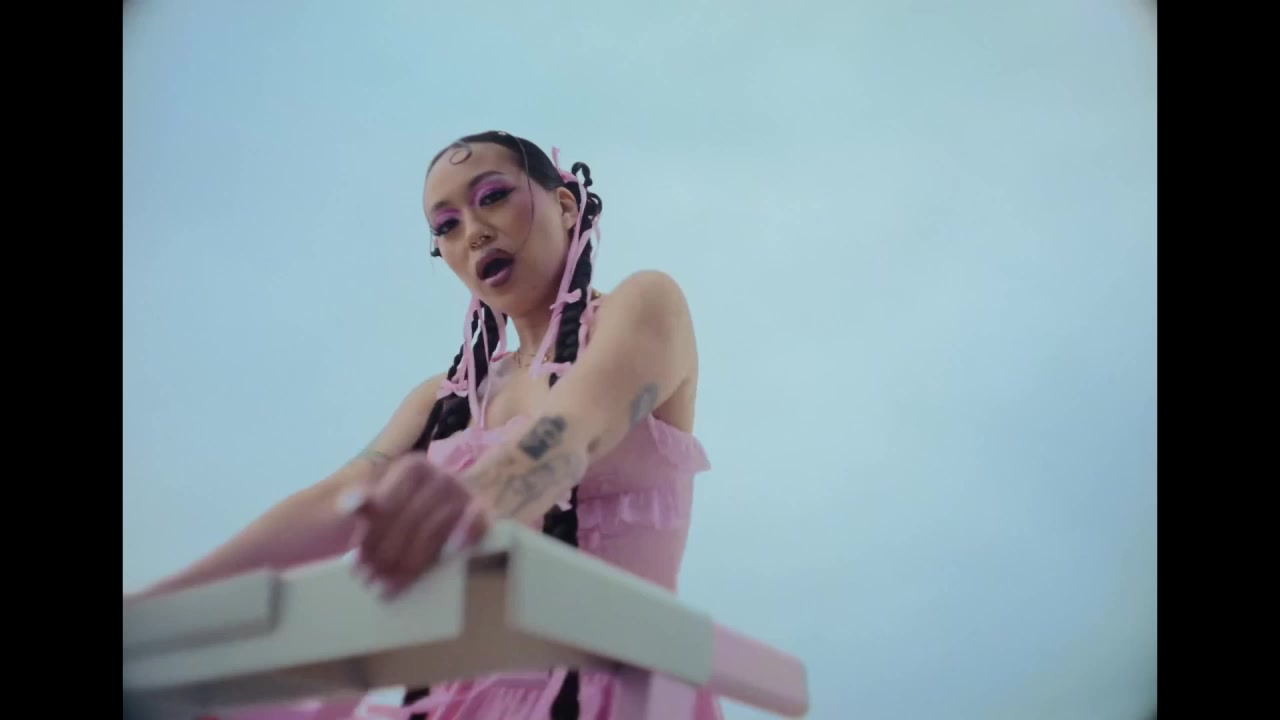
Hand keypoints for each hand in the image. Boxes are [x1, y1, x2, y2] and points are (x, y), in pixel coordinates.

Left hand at [344, 452, 489, 599]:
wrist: (450, 508)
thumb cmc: (408, 512)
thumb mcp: (380, 503)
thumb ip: (364, 503)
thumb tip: (348, 505)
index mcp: (413, 468)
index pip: (386, 504)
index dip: (369, 536)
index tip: (355, 562)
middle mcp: (441, 475)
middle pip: (408, 519)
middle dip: (385, 554)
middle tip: (368, 580)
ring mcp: (464, 494)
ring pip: (434, 529)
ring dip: (410, 560)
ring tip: (389, 585)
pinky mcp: (483, 512)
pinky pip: (477, 520)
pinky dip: (466, 532)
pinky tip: (452, 550)